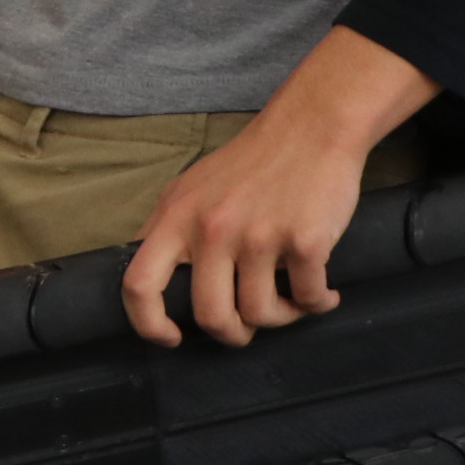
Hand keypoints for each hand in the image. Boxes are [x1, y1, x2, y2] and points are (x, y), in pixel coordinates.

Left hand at [124, 28, 438, 348]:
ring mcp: (258, 236)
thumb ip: (170, 230)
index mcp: (177, 216)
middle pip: (210, 316)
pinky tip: (325, 293)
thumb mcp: (193, 187)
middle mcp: (212, 229)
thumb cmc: (255, 161)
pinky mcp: (303, 242)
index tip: (172, 339)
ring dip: (283, 318)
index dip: (149, 324)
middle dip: (234, 334)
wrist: (313, 125)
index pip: (139, 284)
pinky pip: (308, 299)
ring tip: (294, 300)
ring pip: (262, 314)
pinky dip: (319, 303)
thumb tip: (150, 281)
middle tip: (249, 327)